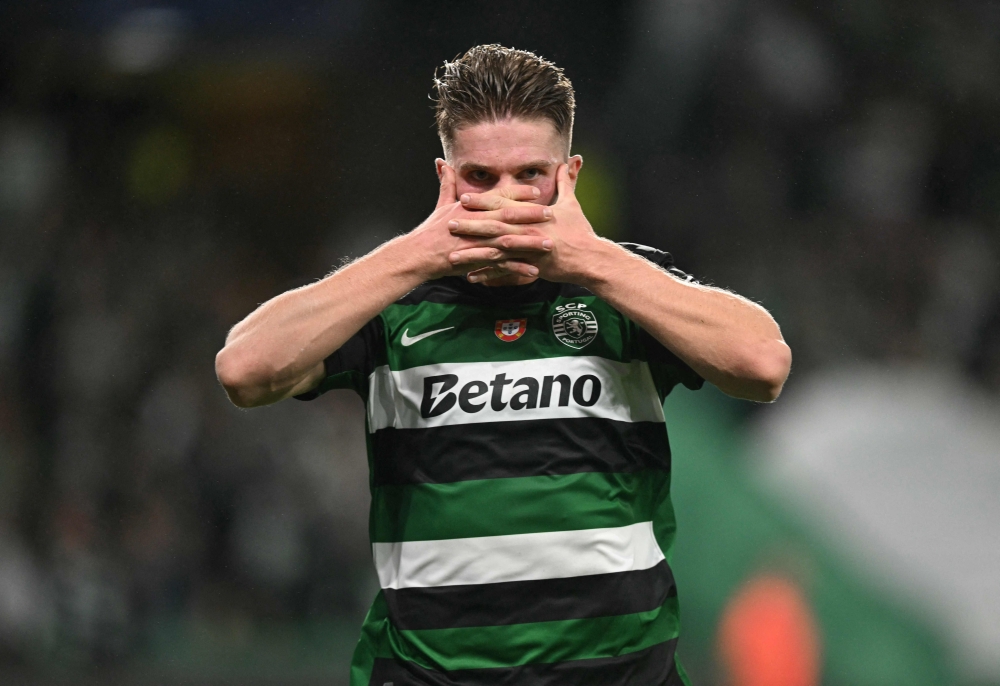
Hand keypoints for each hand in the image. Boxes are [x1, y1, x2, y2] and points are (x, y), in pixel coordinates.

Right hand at [405, 165, 553, 280]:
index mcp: (471, 207)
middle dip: (531, 215)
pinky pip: (501, 265)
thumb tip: (442, 163)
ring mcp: (478, 242)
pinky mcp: (477, 261)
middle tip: (551, 214)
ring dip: (530, 243)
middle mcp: (476, 222)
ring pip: (509, 241)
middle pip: (509, 216)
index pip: (498, 196)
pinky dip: (517, 268)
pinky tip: (534, 271)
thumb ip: (447, 184)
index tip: (536, 191)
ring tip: (549, 244)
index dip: (518, 193)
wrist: (419, 255)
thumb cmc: (431, 230)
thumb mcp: (441, 205)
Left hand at [447, 164, 602, 283]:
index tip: (464, 198)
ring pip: (495, 251)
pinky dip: (488, 275)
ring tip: (452, 255)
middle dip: (470, 224)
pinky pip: (505, 272)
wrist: (589, 258)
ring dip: (473, 253)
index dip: (482, 201)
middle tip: (449, 223)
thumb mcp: (572, 203)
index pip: (503, 204)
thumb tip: (571, 161)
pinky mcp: (530, 267)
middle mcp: (527, 230)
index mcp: (532, 214)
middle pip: (493, 226)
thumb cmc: (580, 231)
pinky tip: (471, 277)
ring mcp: (528, 250)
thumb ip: (566, 182)